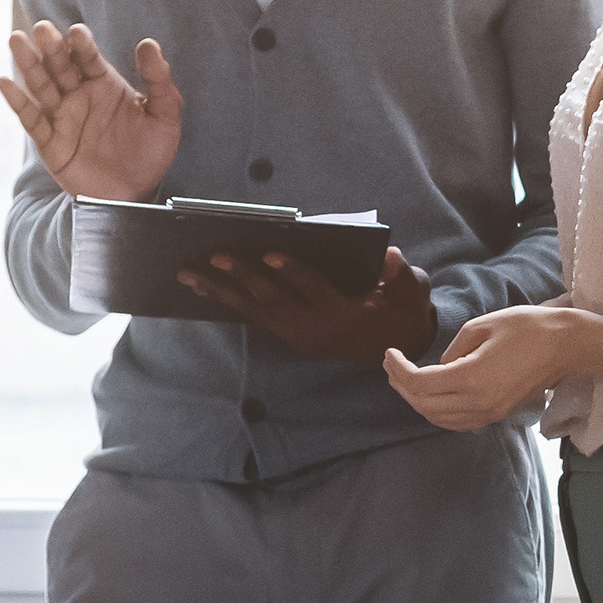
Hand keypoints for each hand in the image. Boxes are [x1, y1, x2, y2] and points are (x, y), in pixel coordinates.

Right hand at [0, 22, 183, 200]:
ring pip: (41, 86)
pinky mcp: (50, 141)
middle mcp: (79, 96)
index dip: (82, 44)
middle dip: (51, 47)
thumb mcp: (165, 115)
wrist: (136, 192)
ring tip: (16, 40)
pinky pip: (31, 119)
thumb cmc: (151, 151)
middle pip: (60, 66)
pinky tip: (5, 82)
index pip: (89, 58)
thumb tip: (149, 44)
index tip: (77, 32)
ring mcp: (62, 116)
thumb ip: (159, 80)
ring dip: (29, 64)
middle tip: (43, 28)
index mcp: (105, 84)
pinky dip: (17, 101)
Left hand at [179, 244, 435, 361]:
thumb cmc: (401, 313)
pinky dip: (229, 303)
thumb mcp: (411, 295)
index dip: (292, 272)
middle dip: (243, 278)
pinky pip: (255, 319)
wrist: (396, 349)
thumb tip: (390, 255)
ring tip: (190, 275)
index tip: (269, 253)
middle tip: (217, 257)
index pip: (314, 290)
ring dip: (222, 293)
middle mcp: (314, 329)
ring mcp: (298, 336)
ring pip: (255, 312)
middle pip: (273, 301)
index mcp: (343, 314)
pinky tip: (206, 289)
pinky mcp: (289, 336)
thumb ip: (402, 276)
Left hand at [383, 304, 602, 431]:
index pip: (420, 383)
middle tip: (391, 366)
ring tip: (405, 381)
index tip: (389, 353)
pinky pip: (456, 422)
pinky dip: (437, 412)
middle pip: (424, 405)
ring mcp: (489, 413)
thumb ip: (453, 349)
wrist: (566, 346)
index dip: (397, 370)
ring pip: (438, 419)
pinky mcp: (497, 414)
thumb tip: (439, 366)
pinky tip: (432, 396)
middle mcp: (478, 402)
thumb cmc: (527, 328)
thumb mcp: (482, 326)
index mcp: (471, 377)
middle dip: (401, 387)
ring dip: (417, 401)